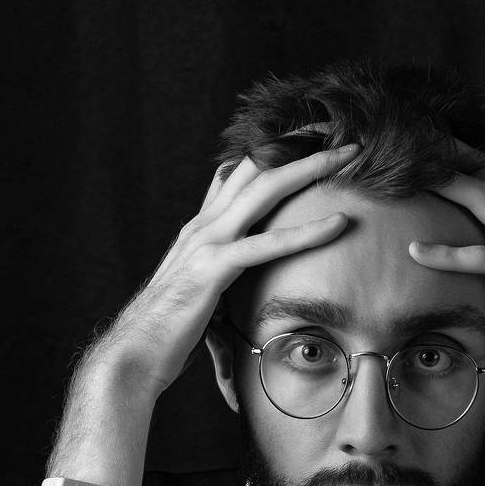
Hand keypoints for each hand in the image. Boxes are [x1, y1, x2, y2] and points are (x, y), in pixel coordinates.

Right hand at [79, 144, 357, 399]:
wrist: (133, 355)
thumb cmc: (166, 335)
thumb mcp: (199, 294)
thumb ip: (221, 279)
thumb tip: (241, 288)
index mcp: (200, 228)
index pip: (239, 174)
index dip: (273, 150)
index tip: (309, 135)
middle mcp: (202, 225)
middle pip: (256, 166)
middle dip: (298, 143)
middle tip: (340, 130)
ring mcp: (206, 242)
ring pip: (265, 190)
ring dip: (311, 168)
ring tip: (351, 155)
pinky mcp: (214, 269)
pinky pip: (268, 244)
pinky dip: (308, 232)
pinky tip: (339, 223)